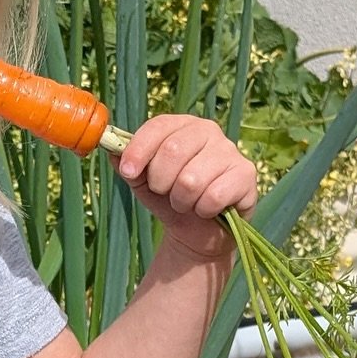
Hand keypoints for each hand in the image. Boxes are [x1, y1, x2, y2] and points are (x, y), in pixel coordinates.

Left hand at [115, 114, 257, 256]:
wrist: (197, 231)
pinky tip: (206, 209)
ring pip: (191, 179)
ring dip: (181, 200)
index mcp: (182, 125)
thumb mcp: (142, 181)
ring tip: (186, 203)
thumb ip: (126, 163)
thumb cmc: (169, 199)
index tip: (128, 172)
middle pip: (172, 150)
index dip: (139, 150)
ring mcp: (230, 151)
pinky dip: (202, 210)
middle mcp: (209, 131)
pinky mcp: (246, 175)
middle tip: (165, 193)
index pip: (158, 126)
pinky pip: (214, 196)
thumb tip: (110, 148)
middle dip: (160, 182)